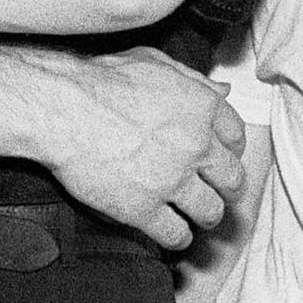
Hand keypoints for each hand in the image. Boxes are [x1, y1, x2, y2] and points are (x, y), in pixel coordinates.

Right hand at [22, 45, 247, 249]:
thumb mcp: (154, 64)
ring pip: (210, 211)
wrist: (64, 109)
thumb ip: (193, 81)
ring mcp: (172, 180)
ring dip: (207, 216)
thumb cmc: (102, 82)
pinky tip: (174, 235)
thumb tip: (222, 92)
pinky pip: (175, 234)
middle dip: (227, 188)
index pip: (237, 137)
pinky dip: (178, 238)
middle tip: (219, 192)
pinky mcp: (144, 209)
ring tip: (200, 218)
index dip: (232, 151)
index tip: (224, 159)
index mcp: (202, 109)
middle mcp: (196, 146)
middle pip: (231, 179)